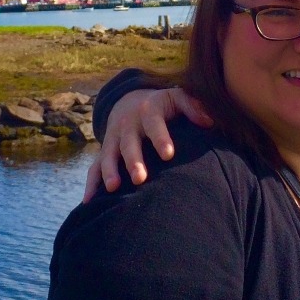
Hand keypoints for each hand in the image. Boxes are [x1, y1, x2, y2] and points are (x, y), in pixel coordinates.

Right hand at [83, 87, 212, 201]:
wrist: (129, 101)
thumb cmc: (162, 105)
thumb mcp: (177, 97)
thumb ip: (193, 106)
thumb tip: (209, 121)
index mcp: (148, 111)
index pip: (154, 124)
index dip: (160, 138)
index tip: (168, 155)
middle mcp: (127, 124)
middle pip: (129, 143)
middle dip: (133, 160)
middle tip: (140, 178)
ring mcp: (114, 138)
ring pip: (109, 154)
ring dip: (110, 171)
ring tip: (114, 188)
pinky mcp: (105, 151)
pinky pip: (95, 167)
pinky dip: (91, 183)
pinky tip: (90, 202)